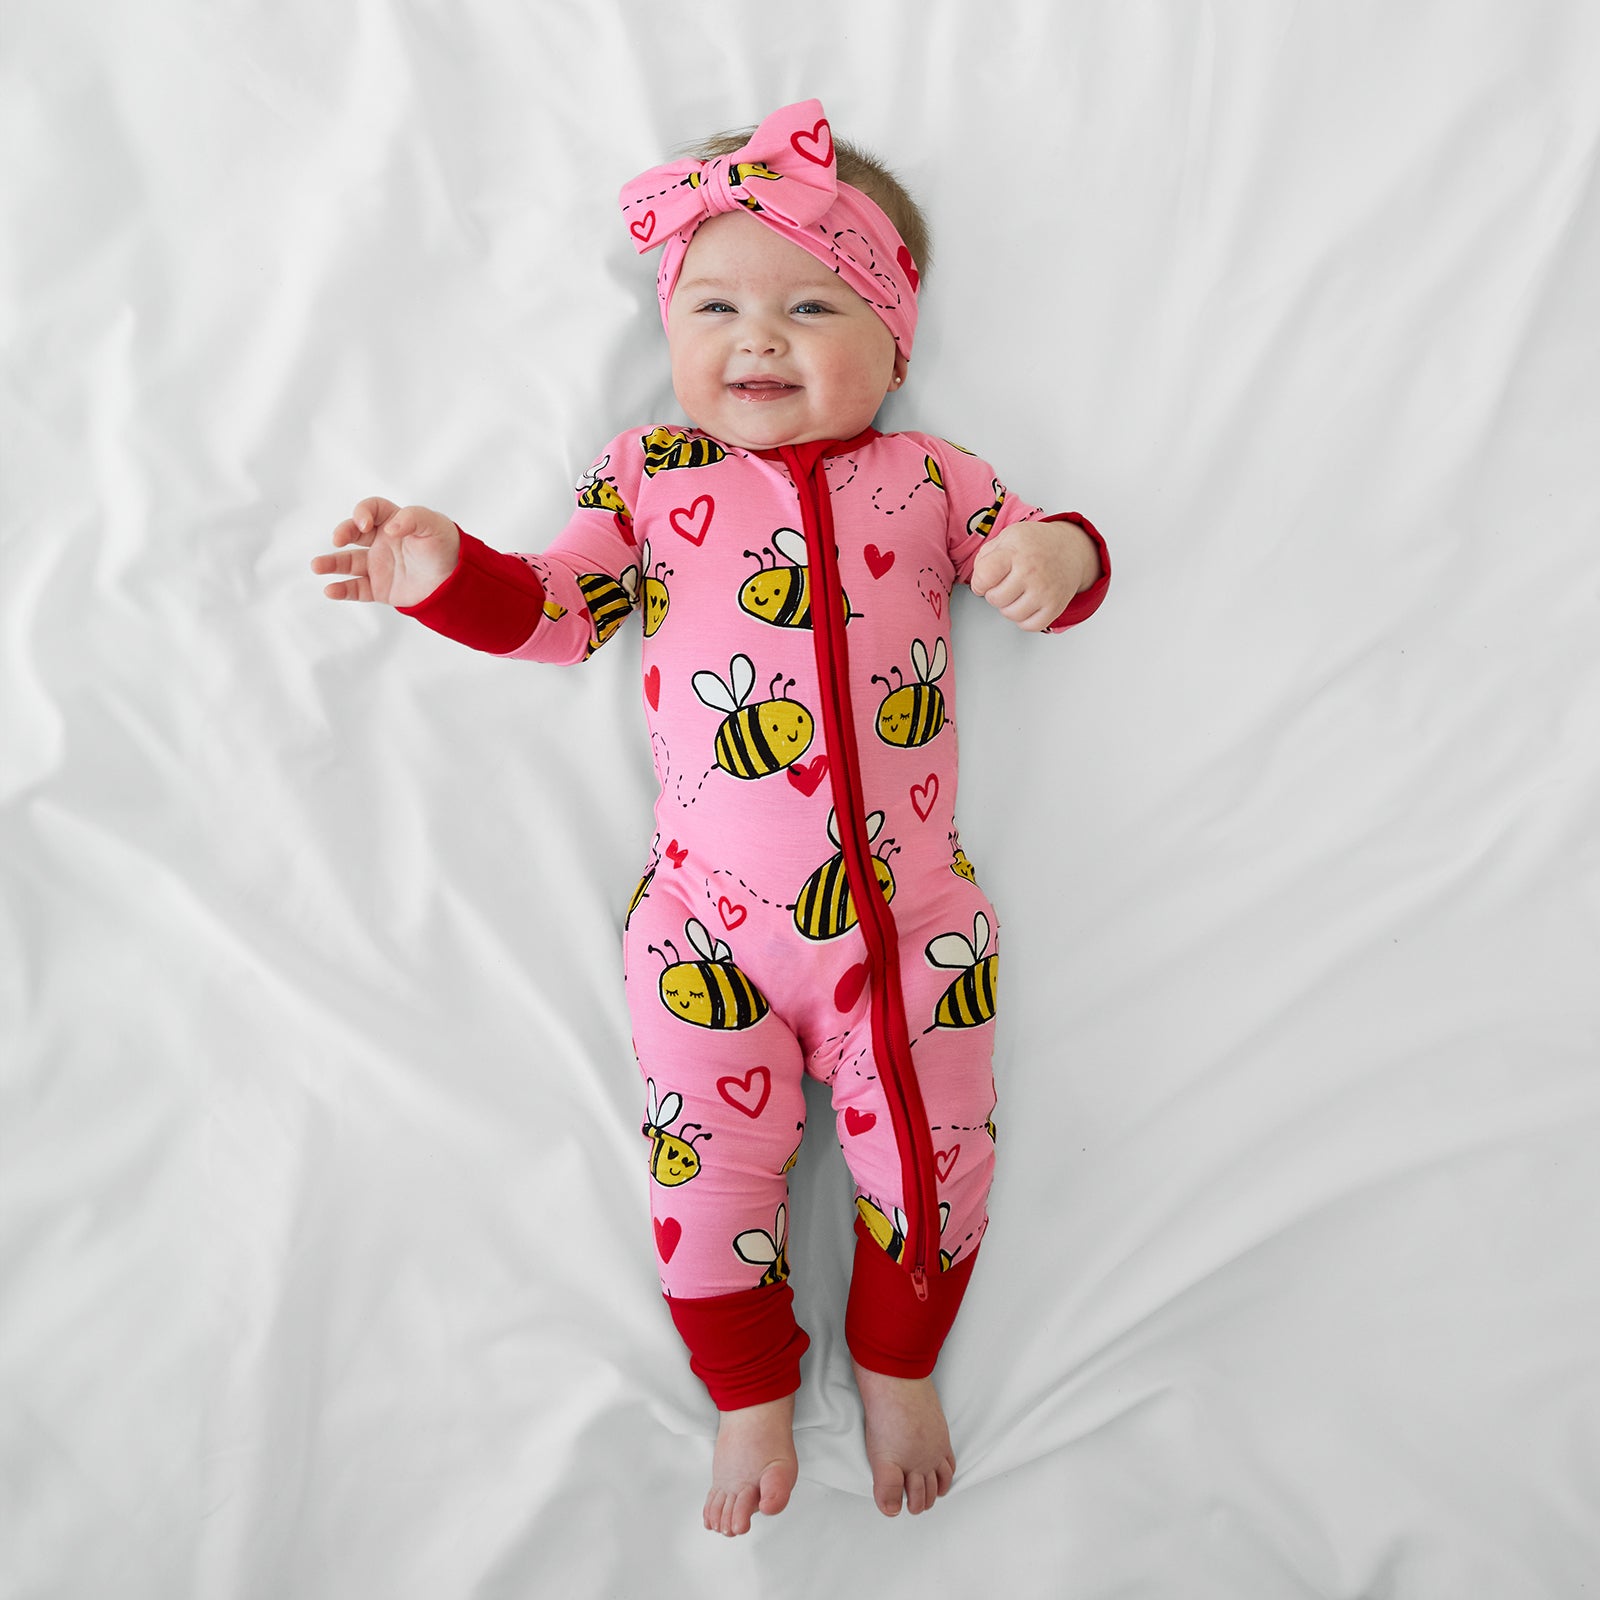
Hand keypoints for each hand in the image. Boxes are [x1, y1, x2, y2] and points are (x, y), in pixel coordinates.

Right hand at [311, 499, 460, 607]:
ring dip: (331, 563)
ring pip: (348, 563)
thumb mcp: (435, 526)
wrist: (458, 582)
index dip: (363, 512)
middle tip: (338, 539)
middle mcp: (382, 542)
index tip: (364, 522)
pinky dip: (342, 590)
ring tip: (316, 566)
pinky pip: (357, 589)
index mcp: (394, 522)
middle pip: (354, 533)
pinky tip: (330, 590)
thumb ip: (413, 519)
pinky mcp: (380, 588)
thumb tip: (390, 528)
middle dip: (343, 533)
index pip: (371, 510)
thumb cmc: (447, 548)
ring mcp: (378, 565)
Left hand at [970, 518, 1099, 631]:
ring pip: (1010, 614)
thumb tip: (977, 581)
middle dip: (994, 593)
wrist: (1070, 549)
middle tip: (1004, 584)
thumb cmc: (1035, 545)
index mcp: (1015, 552)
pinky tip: (1026, 604)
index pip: (984, 576)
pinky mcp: (1055, 606)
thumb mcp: (1007, 537)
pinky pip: (1029, 626)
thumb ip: (985, 556)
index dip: (979, 583)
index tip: (984, 581)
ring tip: (1016, 593)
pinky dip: (1024, 619)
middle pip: (995, 598)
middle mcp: (1031, 572)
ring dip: (1008, 607)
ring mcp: (1044, 591)